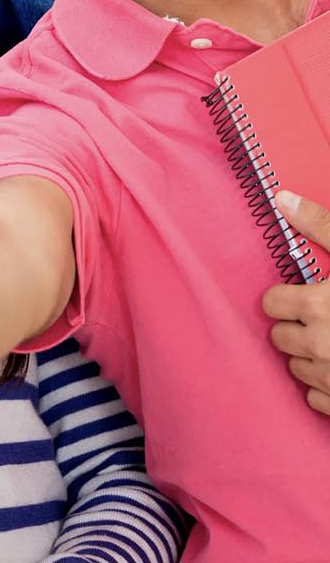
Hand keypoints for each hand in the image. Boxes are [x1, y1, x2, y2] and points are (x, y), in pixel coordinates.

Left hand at [264, 189, 329, 414]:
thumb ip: (322, 227)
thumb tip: (282, 198)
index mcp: (319, 307)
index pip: (271, 304)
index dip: (288, 298)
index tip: (306, 297)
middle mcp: (320, 346)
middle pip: (279, 338)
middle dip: (298, 328)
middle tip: (327, 320)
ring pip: (296, 368)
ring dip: (313, 357)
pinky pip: (316, 397)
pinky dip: (328, 386)